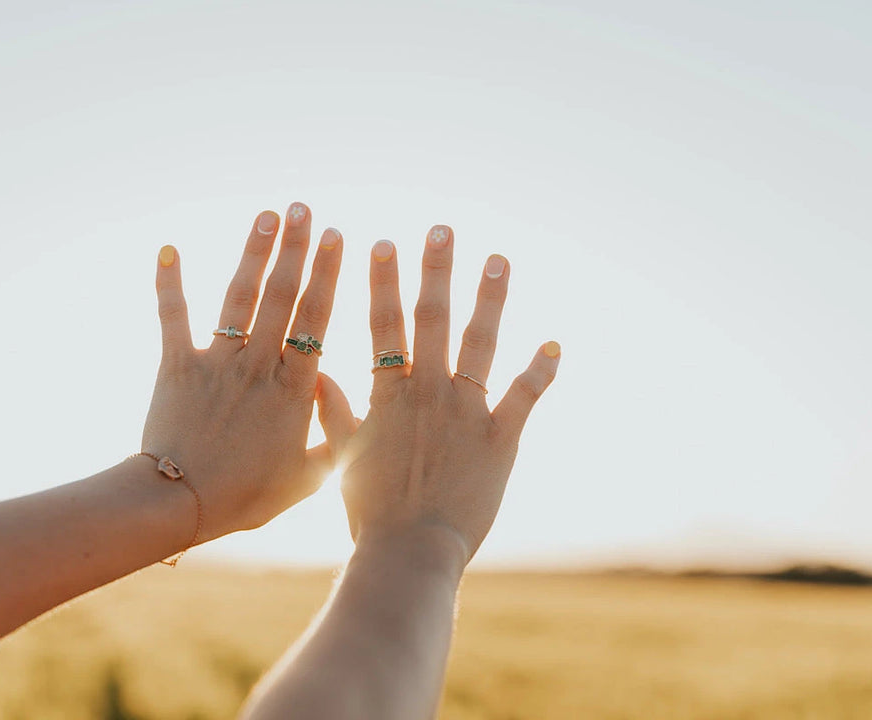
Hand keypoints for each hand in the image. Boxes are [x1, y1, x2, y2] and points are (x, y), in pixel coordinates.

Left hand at [140, 203, 346, 542]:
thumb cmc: (248, 498)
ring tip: (267, 215)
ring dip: (254, 253)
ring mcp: (217, 363)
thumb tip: (334, 384)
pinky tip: (167, 248)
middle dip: (295, 249)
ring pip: (238, 298)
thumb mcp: (310, 477)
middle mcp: (258, 367)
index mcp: (295, 391)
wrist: (182, 506)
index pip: (316, 321)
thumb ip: (334, 432)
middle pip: (281, 297)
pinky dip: (169, 282)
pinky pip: (172, 317)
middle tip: (304, 209)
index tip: (337, 237)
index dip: (326, 275)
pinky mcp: (176, 366)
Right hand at [330, 227, 560, 564]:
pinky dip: (541, 369)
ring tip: (498, 258)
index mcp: (388, 395)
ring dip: (490, 297)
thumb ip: (334, 412)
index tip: (383, 242)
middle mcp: (427, 392)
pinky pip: (525, 395)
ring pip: (481, 342)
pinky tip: (554, 341)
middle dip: (436, 270)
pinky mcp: (502, 438)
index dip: (383, 281)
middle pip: (432, 319)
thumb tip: (318, 373)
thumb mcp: (343, 457)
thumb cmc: (371, 511)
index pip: (382, 325)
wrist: (409, 552)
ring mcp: (467, 412)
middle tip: (443, 228)